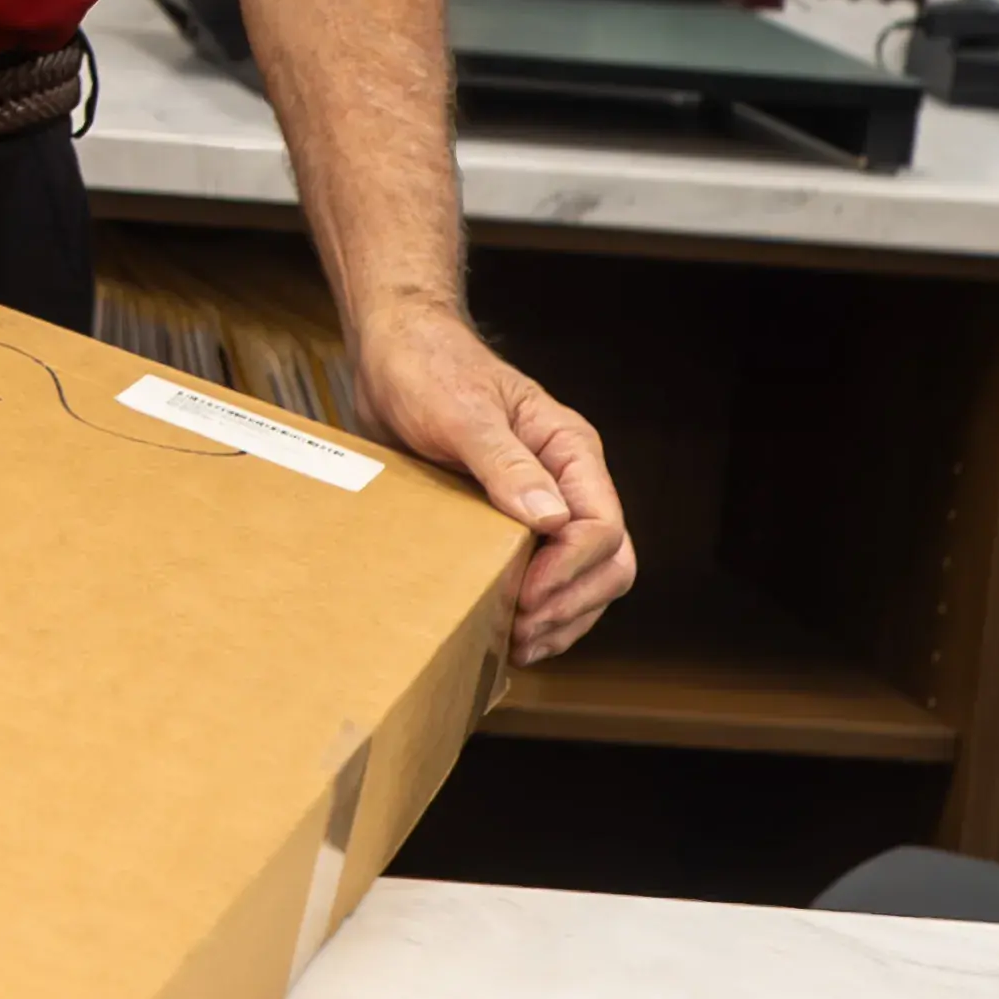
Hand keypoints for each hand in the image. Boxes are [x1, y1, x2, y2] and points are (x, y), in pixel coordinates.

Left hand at [354, 299, 632, 662]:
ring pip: (582, 582)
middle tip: (518, 630)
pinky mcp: (506, 524)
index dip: (571, 570)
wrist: (391, 353)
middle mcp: (566, 482)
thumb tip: (551, 520)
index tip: (526, 595)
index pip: (601, 526)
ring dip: (558, 620)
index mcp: (570, 451)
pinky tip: (505, 635)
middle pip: (607, 563)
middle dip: (570, 604)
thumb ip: (505, 463)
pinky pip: (542, 580)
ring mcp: (539, 506)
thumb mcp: (462, 413)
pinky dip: (534, 613)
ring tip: (514, 644)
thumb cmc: (428, 368)